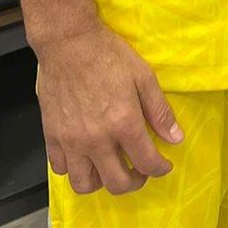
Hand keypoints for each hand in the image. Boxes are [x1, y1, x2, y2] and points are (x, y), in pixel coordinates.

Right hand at [35, 21, 183, 194]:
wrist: (68, 43)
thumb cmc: (107, 55)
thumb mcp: (144, 77)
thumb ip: (160, 111)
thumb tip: (176, 137)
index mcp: (123, 124)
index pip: (146, 162)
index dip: (160, 168)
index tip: (164, 165)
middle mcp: (97, 139)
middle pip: (117, 183)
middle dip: (135, 182)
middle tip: (140, 171)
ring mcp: (71, 141)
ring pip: (84, 184)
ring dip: (101, 182)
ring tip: (111, 167)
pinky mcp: (52, 136)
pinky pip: (60, 168)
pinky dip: (74, 168)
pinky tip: (85, 154)